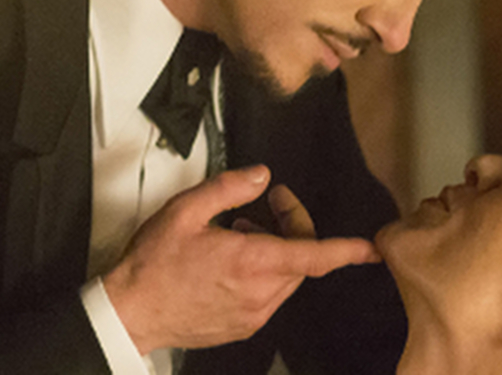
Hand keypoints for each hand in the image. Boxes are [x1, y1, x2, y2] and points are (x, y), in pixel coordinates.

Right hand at [102, 165, 379, 353]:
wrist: (130, 313)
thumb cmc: (153, 264)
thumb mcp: (185, 210)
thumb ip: (229, 187)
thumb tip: (262, 176)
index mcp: (250, 262)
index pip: (313, 255)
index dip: (346, 250)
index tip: (371, 248)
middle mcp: (259, 292)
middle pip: (302, 259)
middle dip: (294, 228)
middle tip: (269, 204)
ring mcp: (253, 314)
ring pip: (287, 277)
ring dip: (278, 251)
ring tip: (241, 232)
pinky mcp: (244, 326)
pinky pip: (270, 295)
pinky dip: (264, 273)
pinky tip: (233, 261)